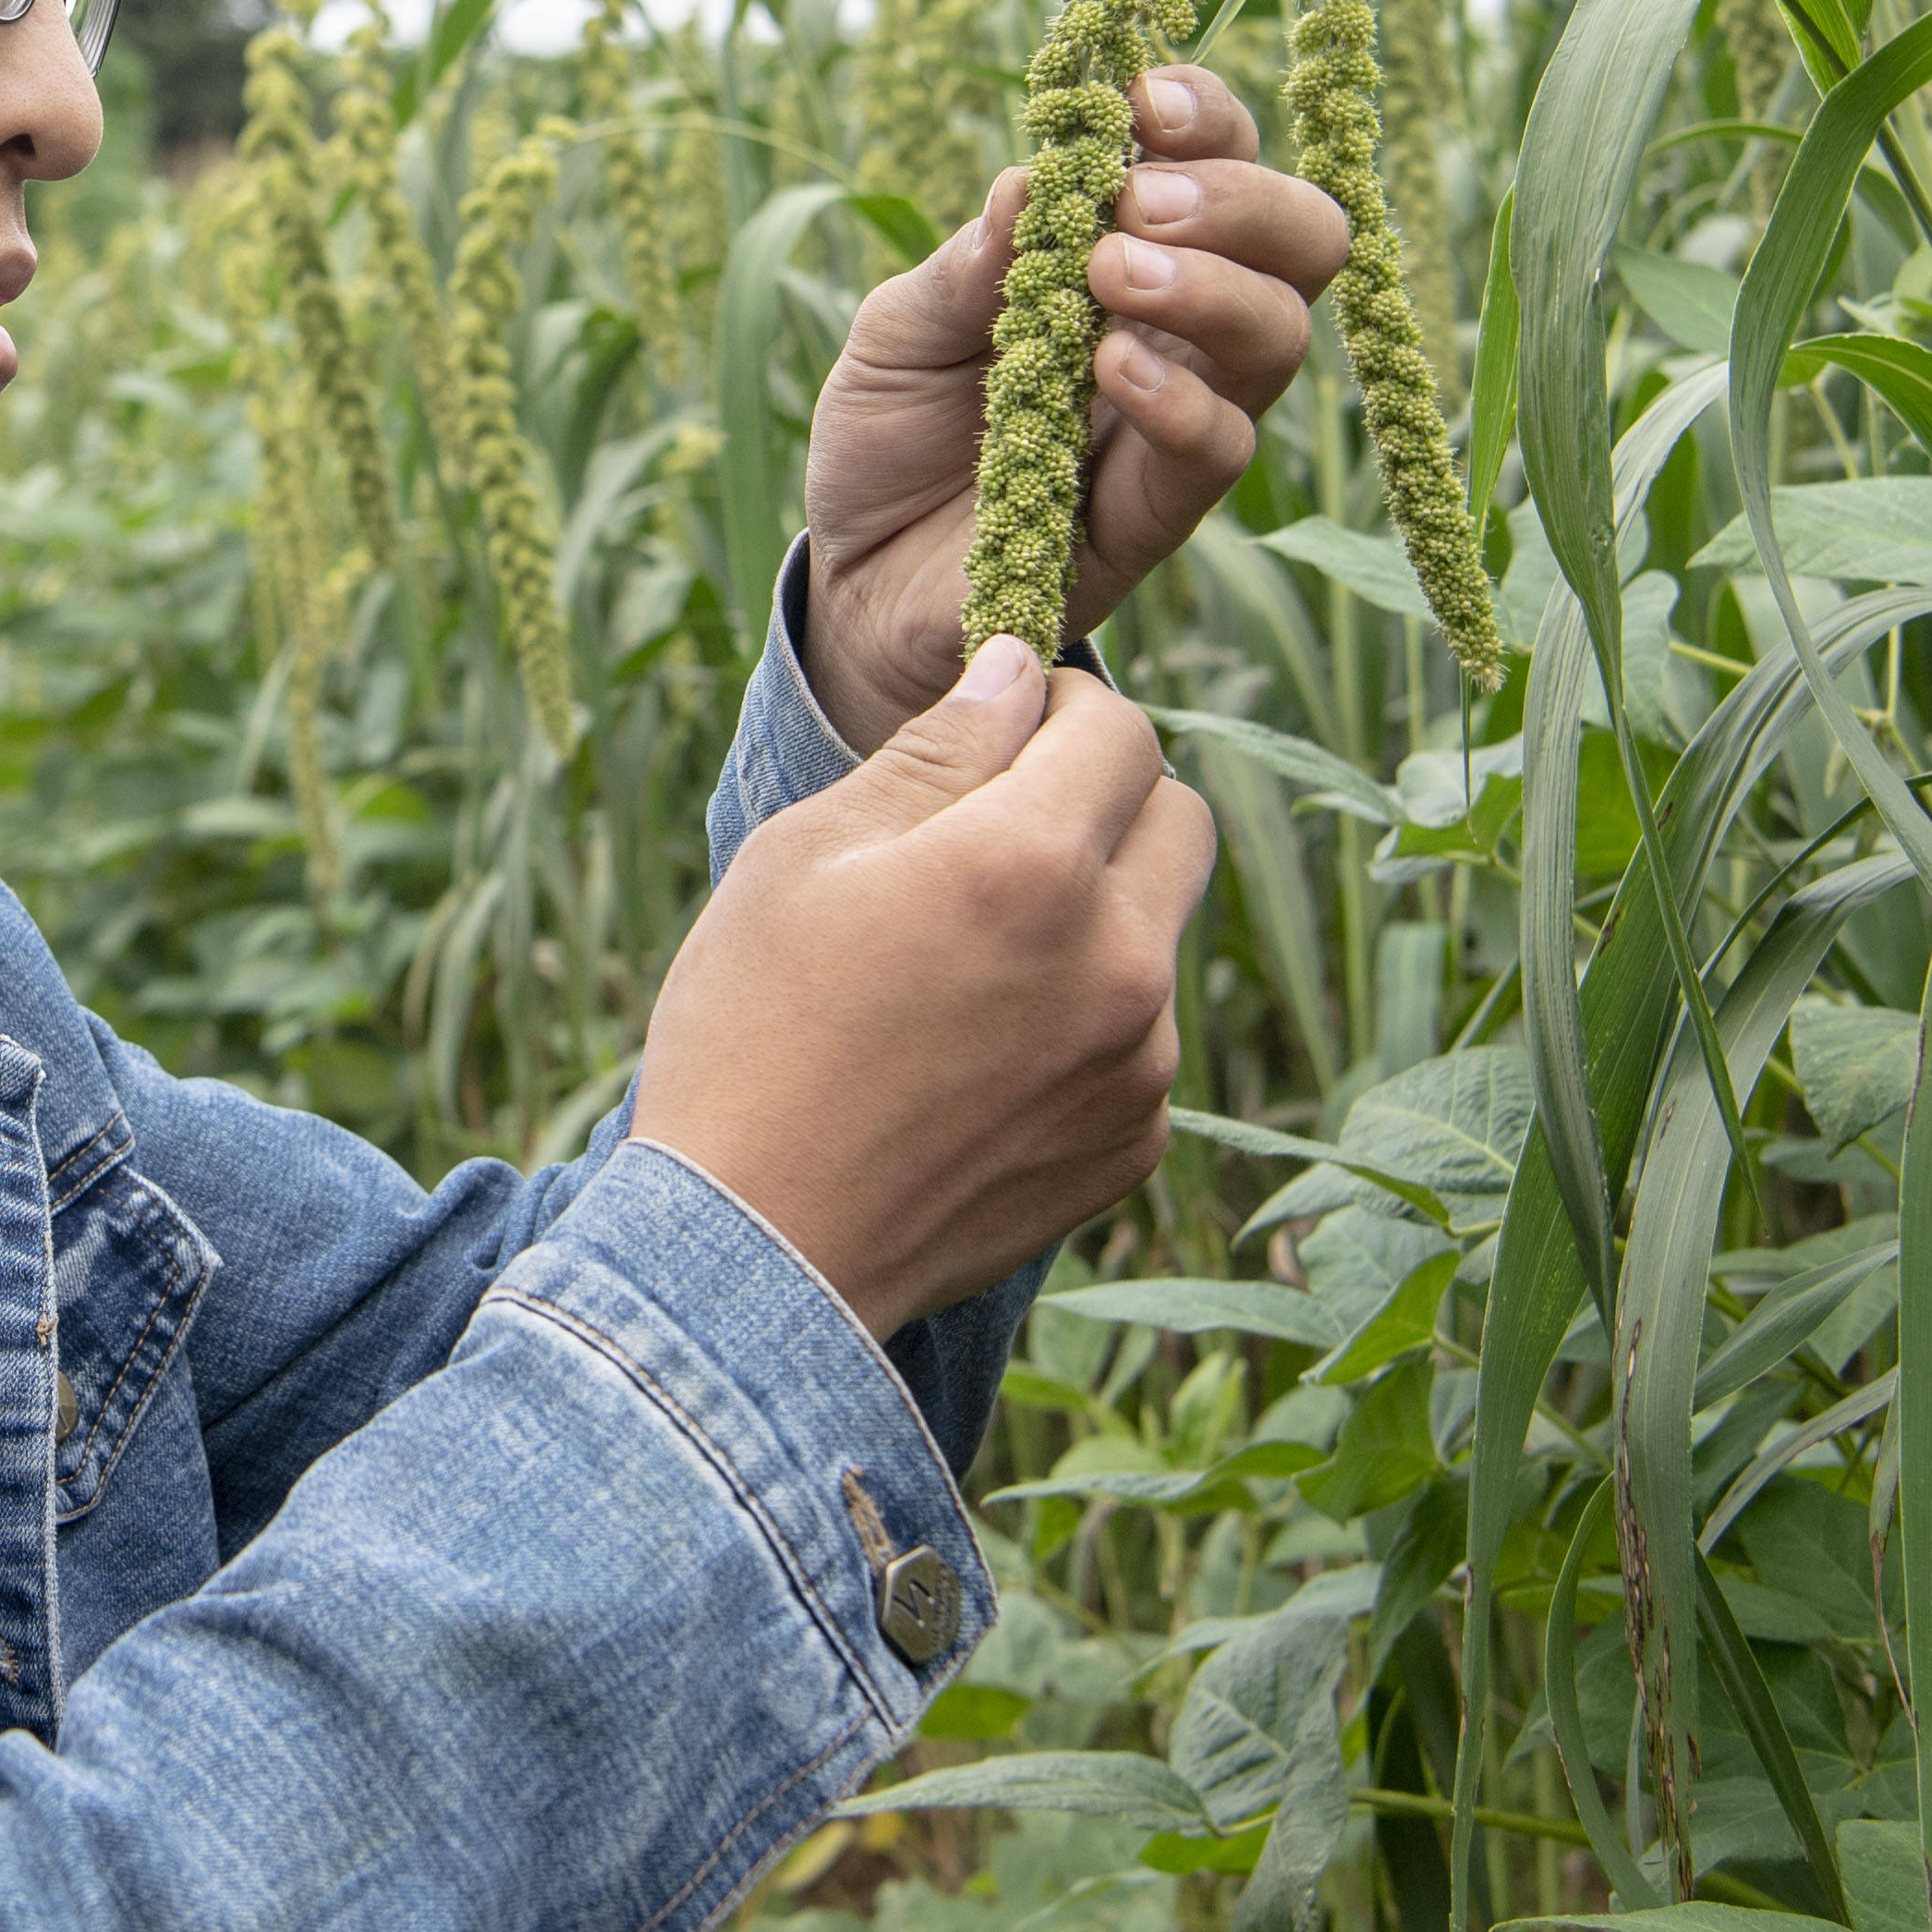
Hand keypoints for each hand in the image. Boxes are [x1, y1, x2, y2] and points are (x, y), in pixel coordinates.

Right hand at [633, 636, 1213, 1337]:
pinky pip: (1139, 1037)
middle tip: (996, 832)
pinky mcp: (1133, 1144)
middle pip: (1180, 816)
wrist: (752, 1256)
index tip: (997, 734)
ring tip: (965, 966)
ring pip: (1159, 931)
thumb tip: (1016, 674)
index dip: (1056, 710)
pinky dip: (1084, 1021)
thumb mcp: (806, 855)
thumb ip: (935, 753)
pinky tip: (976, 1054)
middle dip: (1106, 798)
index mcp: (1031, 864)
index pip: (1119, 725)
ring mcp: (1138, 1063)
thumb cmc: (752, 1034)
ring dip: (1093, 914)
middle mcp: (1117, 961)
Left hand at [796, 67, 1348, 754]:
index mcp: (1129, 250)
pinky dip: (1178, 398)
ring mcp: (1182, 419)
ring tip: (1113, 274)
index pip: (1218, 158)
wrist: (858, 577)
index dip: (1203, 115)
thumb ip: (966, 265)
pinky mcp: (1157, 512)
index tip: (1137, 99)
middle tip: (1136, 202)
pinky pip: (1221, 448)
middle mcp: (1183, 328)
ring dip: (1210, 287)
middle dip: (1238, 197)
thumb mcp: (896, 331)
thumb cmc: (891, 433)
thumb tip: (1033, 179)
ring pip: (1278, 335)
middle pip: (1300, 239)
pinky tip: (1111, 367)